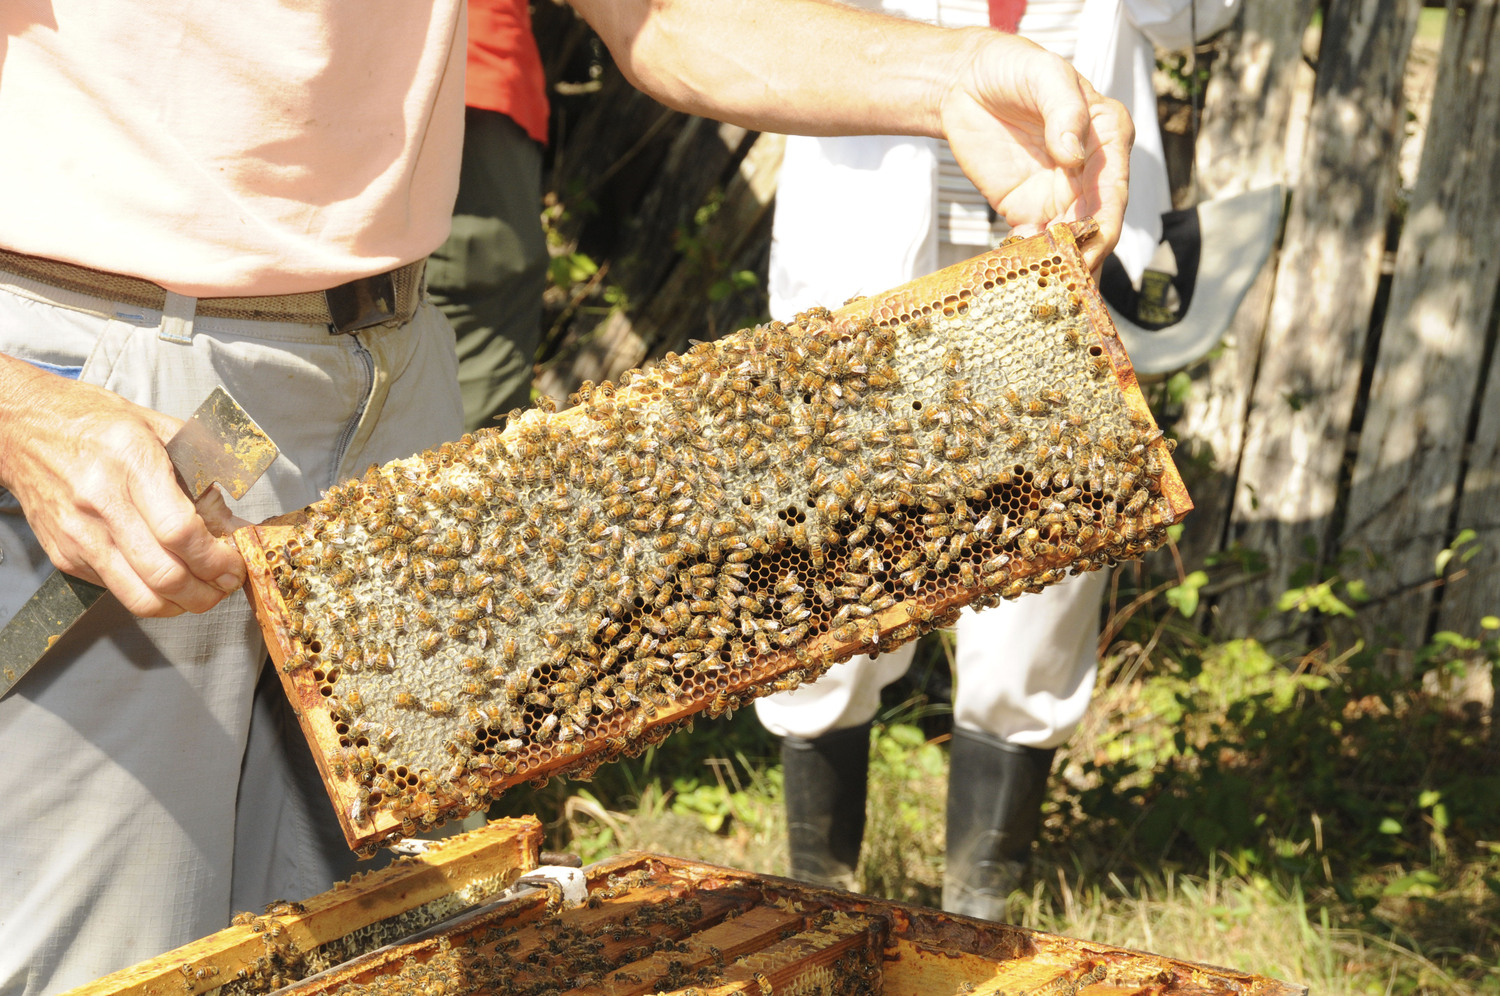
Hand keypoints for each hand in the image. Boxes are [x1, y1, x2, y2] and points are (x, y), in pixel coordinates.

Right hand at [0, 358, 249, 616]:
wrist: (23, 428)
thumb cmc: (97, 422)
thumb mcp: (159, 428)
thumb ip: (204, 473)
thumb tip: (235, 522)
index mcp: (131, 463)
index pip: (180, 531)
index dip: (216, 559)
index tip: (234, 562)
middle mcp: (100, 503)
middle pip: (164, 574)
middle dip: (207, 592)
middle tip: (226, 584)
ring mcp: (78, 534)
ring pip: (140, 597)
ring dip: (182, 604)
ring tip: (203, 591)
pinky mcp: (63, 554)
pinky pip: (116, 591)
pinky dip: (150, 595)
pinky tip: (167, 579)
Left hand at [939, 30, 1132, 269]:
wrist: (966, 82)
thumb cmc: (1014, 68)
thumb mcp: (1045, 76)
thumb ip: (1064, 111)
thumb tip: (1075, 156)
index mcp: (1108, 136)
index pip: (1114, 188)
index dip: (1104, 223)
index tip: (1090, 249)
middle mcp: (1091, 171)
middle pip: (1095, 223)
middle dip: (1085, 256)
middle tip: (1069, 284)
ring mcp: (1059, 193)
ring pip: (1069, 240)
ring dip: (1060, 266)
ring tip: (1047, 290)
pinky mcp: (1025, 209)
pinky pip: (1034, 242)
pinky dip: (1030, 261)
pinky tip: (1019, 275)